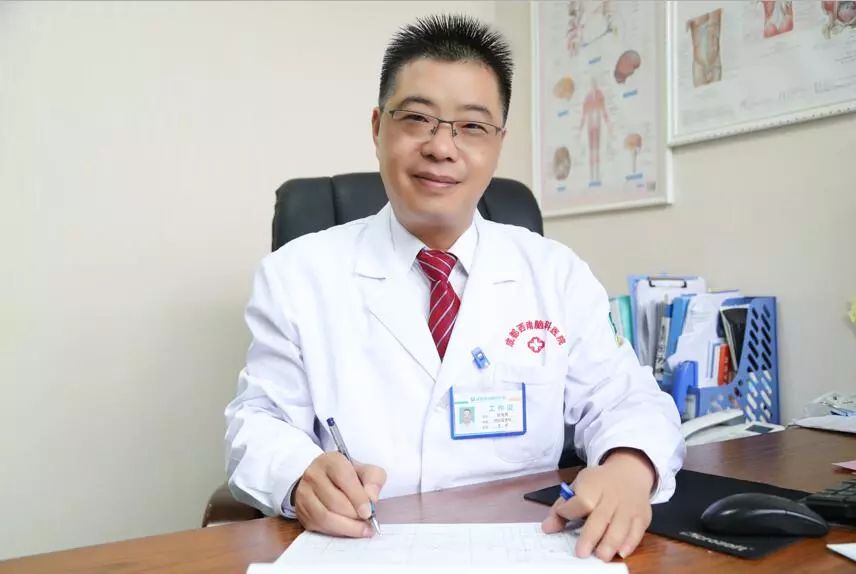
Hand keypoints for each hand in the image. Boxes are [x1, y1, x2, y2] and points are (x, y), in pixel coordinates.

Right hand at [294, 452, 385, 537]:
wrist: (326, 480)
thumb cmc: (349, 476)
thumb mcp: (366, 471)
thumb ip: (374, 480)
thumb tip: (372, 498)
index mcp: (331, 461)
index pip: (344, 478)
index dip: (358, 497)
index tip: (368, 512)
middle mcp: (313, 475)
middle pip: (335, 501)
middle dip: (354, 515)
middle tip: (368, 522)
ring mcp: (304, 493)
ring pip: (325, 516)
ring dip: (346, 527)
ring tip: (362, 529)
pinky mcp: (301, 511)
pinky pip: (319, 526)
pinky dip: (337, 532)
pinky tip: (349, 530)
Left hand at [541, 448, 655, 560]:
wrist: (630, 472)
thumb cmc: (599, 483)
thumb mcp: (578, 486)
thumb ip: (562, 506)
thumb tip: (547, 528)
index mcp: (594, 485)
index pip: (581, 501)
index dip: (570, 512)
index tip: (563, 519)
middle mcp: (613, 496)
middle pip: (601, 517)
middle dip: (590, 536)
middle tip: (581, 552)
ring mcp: (629, 506)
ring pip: (621, 527)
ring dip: (610, 543)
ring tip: (600, 556)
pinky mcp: (642, 516)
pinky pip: (637, 532)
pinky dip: (630, 543)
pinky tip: (620, 552)